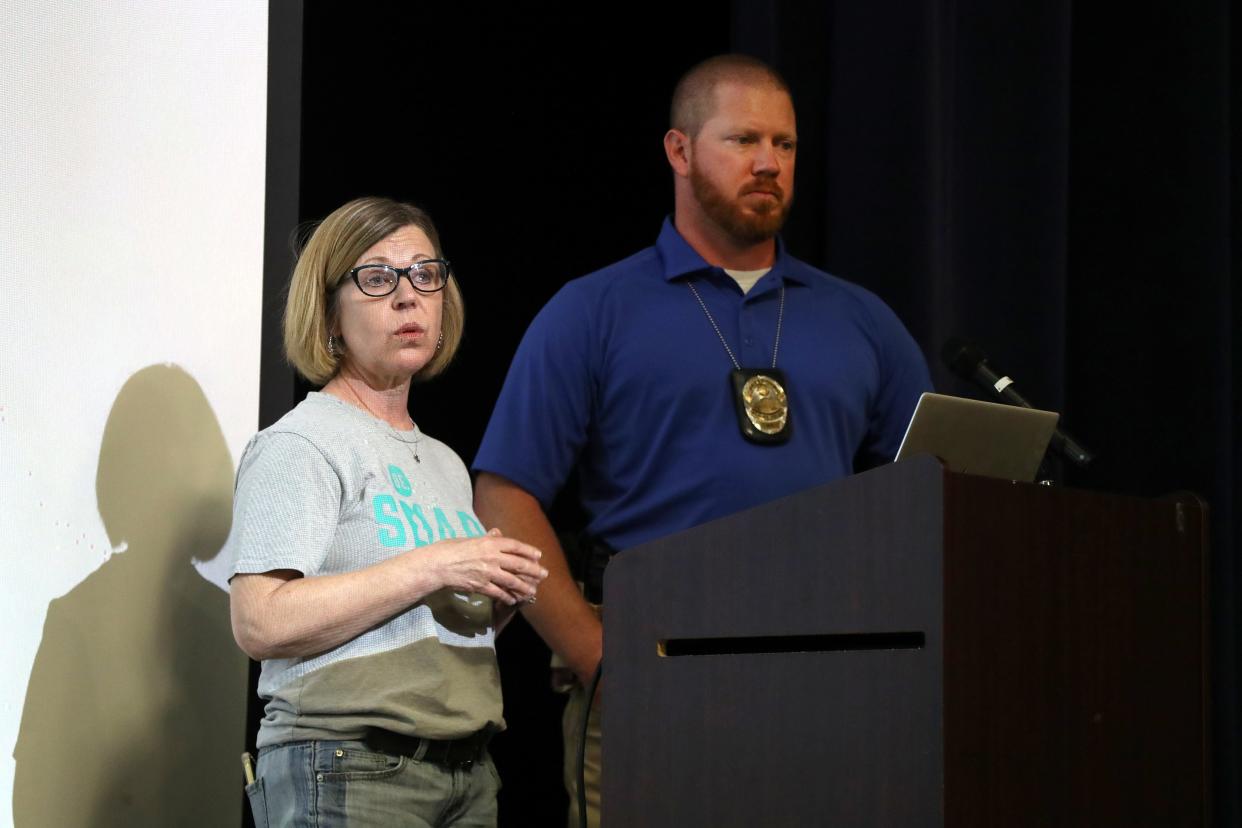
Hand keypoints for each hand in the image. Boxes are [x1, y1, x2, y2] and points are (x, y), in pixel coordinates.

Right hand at [425, 528, 546, 605]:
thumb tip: (497, 533)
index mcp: (489, 543)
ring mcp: (487, 572)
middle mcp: (492, 557)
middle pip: (518, 564)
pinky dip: (507, 597)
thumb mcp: (470, 539)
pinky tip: (514, 600)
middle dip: (533, 570)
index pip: (515, 546)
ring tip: (533, 591)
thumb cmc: (451, 549)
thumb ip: (486, 538)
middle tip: (544, 575)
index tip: (538, 555)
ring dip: (524, 587)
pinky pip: (498, 593)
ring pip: (512, 581)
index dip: (528, 551)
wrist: (437, 565)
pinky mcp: (481, 586)